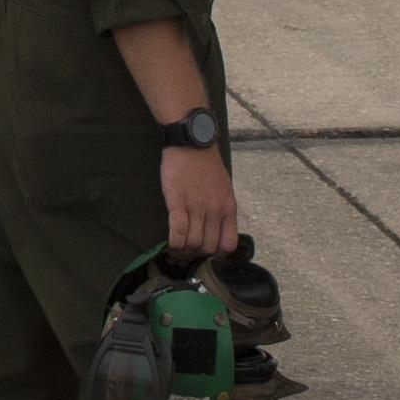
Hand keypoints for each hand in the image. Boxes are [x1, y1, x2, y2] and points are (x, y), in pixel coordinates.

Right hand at [159, 144, 243, 261]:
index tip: (207, 253)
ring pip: (193, 244)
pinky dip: (174, 244)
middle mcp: (215, 211)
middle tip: (188, 254)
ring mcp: (197, 208)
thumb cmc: (207, 165)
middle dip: (197, 255)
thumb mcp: (224, 189)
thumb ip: (222, 211)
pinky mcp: (178, 203)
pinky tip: (171, 245)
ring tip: (177, 251)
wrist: (192, 144)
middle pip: (208, 248)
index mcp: (229, 208)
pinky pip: (178, 233)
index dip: (217, 255)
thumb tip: (216, 231)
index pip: (228, 244)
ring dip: (184, 252)